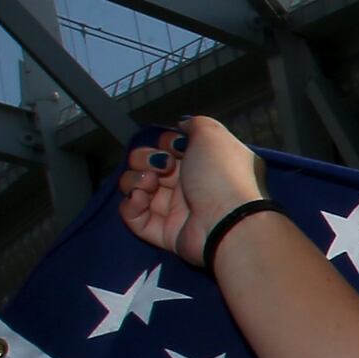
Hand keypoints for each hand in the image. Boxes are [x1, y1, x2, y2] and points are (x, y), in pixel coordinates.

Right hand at [117, 114, 265, 265]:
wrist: (228, 221)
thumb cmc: (221, 174)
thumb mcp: (213, 135)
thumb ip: (196, 124)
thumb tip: (182, 126)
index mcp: (204, 163)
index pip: (170, 148)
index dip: (165, 143)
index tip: (175, 147)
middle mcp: (190, 185)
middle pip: (148, 165)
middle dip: (144, 160)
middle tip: (161, 167)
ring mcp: (176, 210)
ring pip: (137, 188)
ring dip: (134, 180)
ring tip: (149, 184)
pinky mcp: (164, 232)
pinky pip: (135, 217)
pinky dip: (131, 205)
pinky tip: (139, 199)